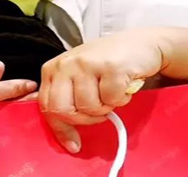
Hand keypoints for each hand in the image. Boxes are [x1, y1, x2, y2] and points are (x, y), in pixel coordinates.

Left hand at [39, 29, 164, 151]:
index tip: (73, 143)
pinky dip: (121, 98)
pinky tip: (123, 84)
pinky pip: (111, 100)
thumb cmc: (108, 64)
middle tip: (99, 110)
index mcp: (54, 68)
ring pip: (89, 108)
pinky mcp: (110, 67)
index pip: (46, 106)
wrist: (140, 44)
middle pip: (63, 110)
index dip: (60, 129)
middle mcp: (66, 63)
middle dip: (84, 119)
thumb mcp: (79, 78)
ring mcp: (87, 63)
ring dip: (106, 106)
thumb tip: (66, 140)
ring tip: (112, 90)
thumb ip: (66, 100)